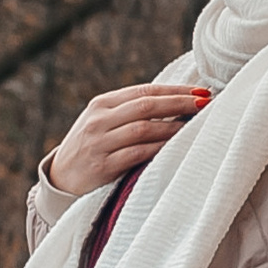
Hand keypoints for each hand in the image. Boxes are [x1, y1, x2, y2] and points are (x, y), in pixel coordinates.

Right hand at [45, 81, 207, 199]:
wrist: (60, 178)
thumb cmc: (91, 147)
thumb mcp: (103, 122)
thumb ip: (130, 111)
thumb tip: (177, 101)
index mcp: (101, 104)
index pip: (144, 91)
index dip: (175, 90)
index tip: (201, 91)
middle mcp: (99, 120)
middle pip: (146, 106)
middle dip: (180, 103)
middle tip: (207, 103)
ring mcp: (99, 143)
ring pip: (144, 129)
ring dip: (175, 126)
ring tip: (198, 125)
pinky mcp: (102, 167)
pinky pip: (138, 154)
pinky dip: (160, 148)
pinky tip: (177, 146)